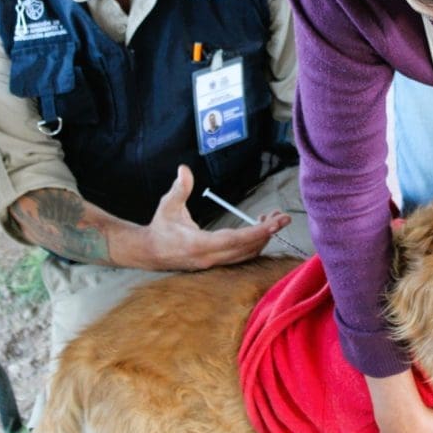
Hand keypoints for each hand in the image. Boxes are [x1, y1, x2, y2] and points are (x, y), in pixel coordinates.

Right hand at [142, 165, 290, 269]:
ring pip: (246, 254)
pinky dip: (254, 243)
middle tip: (283, 217)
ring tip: (272, 220)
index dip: (258, 232)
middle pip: (247, 248)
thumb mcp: (168, 205)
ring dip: (262, 238)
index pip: (236, 239)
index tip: (276, 223)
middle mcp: (210, 257)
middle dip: (268, 233)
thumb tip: (184, 169)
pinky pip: (241, 256)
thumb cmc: (160, 227)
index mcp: (199, 244)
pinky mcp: (216, 263)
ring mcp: (214, 263)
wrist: (149, 252)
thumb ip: (179, 188)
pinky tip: (258, 229)